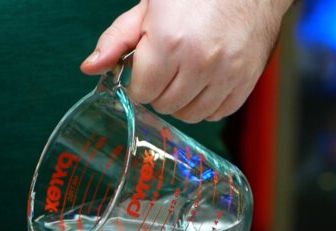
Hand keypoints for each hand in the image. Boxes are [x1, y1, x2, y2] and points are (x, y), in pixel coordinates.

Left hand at [81, 0, 292, 122]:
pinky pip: (218, 113)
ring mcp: (226, 74)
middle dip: (159, 91)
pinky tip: (205, 82)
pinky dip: (208, 104)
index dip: (140, 82)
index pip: (142, 93)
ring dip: (183, 101)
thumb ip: (116, 41)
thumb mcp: (148, 9)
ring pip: (191, 115)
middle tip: (167, 68)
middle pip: (165, 106)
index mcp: (169, 43)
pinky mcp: (246, 80)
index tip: (146, 68)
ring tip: (185, 75)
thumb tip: (89, 68)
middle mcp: (199, 62)